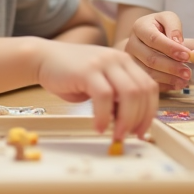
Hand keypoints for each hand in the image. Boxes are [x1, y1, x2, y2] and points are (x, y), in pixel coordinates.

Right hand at [37, 41, 158, 139]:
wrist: (43, 58)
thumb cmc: (71, 75)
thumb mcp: (100, 84)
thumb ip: (116, 98)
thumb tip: (129, 123)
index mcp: (125, 62)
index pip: (149, 88)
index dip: (149, 112)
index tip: (142, 131)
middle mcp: (118, 59)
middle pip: (142, 91)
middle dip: (139, 119)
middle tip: (128, 136)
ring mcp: (104, 62)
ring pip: (129, 93)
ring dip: (126, 119)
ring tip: (116, 134)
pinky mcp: (88, 70)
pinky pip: (104, 96)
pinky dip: (104, 116)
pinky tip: (98, 126)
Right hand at [122, 11, 192, 90]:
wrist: (144, 36)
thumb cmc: (159, 27)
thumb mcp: (168, 19)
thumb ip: (174, 27)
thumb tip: (178, 42)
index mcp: (140, 27)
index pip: (154, 39)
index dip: (170, 48)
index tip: (187, 55)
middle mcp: (131, 44)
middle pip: (150, 59)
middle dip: (171, 67)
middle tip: (188, 73)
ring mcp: (130, 60)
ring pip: (148, 72)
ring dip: (168, 78)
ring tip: (185, 80)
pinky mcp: (134, 72)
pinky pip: (148, 81)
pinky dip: (164, 85)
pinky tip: (177, 84)